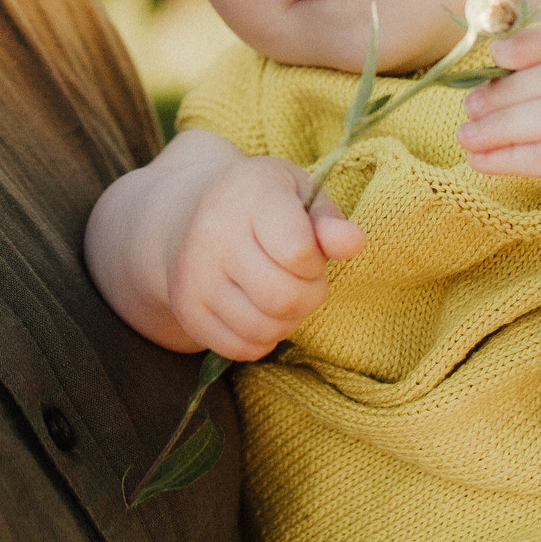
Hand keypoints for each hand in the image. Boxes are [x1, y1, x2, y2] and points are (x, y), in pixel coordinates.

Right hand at [161, 148, 365, 359]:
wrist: (185, 216)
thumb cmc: (258, 203)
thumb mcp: (297, 192)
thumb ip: (328, 220)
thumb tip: (355, 242)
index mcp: (248, 194)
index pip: (297, 252)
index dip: (315, 260)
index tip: (308, 250)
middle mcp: (212, 234)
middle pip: (284, 299)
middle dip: (308, 294)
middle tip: (300, 277)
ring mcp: (193, 276)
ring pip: (265, 329)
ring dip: (287, 320)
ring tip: (280, 292)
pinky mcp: (186, 311)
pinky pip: (242, 349)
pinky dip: (261, 338)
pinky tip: (256, 308)